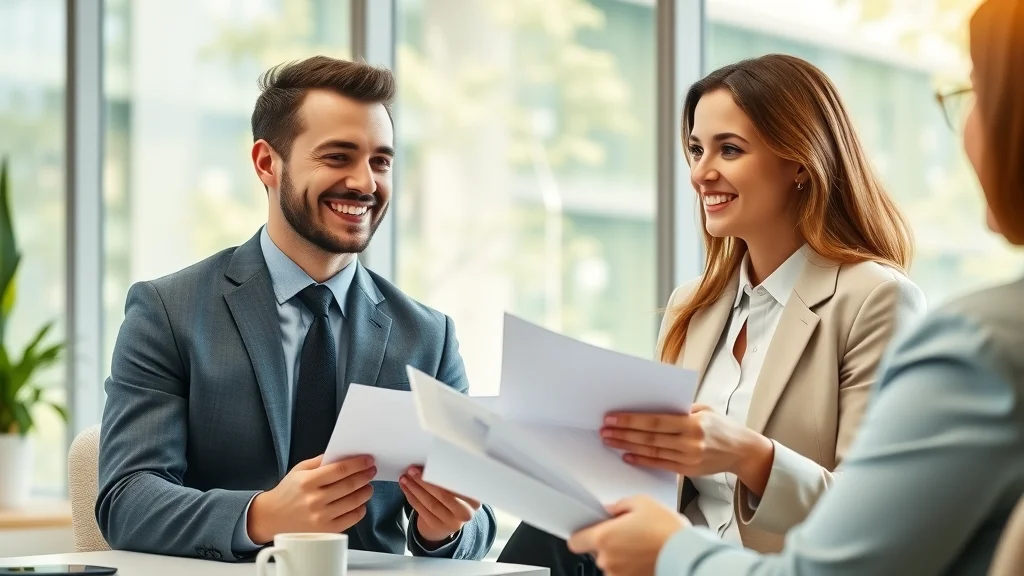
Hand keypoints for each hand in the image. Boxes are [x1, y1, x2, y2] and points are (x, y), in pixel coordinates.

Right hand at [247, 455, 376, 543]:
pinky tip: (360, 503)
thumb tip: (344, 455)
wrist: (272, 518)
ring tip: (368, 486)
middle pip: (349, 485)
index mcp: (308, 482)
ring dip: (365, 492)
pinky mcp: (326, 530)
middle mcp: (315, 500)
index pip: (340, 470)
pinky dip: (360, 510)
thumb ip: (320, 461)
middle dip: (365, 476)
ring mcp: (321, 517)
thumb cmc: (288, 492)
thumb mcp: (299, 470)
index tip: (368, 460)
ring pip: (353, 502)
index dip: (358, 464)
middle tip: (372, 471)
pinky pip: (350, 519)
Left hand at [399, 466, 479, 544]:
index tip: (430, 464)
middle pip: (443, 495)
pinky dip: (411, 496)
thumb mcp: (458, 490)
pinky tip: (405, 487)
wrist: (446, 522)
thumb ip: (451, 479)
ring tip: (406, 477)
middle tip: (413, 470)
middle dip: (426, 480)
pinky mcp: (436, 526)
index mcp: (475, 499)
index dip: (443, 474)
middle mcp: (466, 512)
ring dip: (416, 488)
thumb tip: (431, 462)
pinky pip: (421, 509)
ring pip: (430, 503)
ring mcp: (451, 522)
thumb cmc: (452, 498)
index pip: (459, 485)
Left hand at [567, 495, 687, 575]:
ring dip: (621, 556)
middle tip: (627, 533)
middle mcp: (607, 560)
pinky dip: (631, 566)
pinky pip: (624, 573)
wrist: (687, 554)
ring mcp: (619, 575)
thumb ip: (618, 506)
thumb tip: (609, 511)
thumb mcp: (641, 503)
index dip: (582, 535)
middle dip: (608, 543)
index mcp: (603, 538)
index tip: (591, 530)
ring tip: (641, 545)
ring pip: (611, 564)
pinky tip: (646, 556)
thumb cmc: (667, 529)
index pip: (575, 541)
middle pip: (596, 552)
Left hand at [601, 404, 773, 491]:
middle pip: (650, 437)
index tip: (612, 417)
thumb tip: (649, 405)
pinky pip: (659, 464)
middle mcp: (690, 442)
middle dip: (624, 433)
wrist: (742, 451)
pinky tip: (626, 455)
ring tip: (610, 441)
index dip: (631, 420)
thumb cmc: (721, 426)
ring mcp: (688, 458)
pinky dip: (641, 460)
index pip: (655, 421)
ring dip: (627, 446)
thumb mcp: (704, 409)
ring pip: (651, 451)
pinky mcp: (687, 470)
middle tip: (604, 430)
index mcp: (694, 423)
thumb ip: (680, 409)